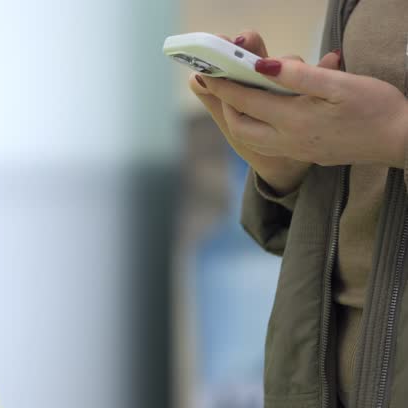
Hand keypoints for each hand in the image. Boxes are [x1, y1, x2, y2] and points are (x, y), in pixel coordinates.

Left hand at [199, 40, 407, 173]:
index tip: (206, 71)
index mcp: (292, 120)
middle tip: (222, 83)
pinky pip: (268, 142)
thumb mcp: (339, 84)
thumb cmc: (376, 108)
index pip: (245, 101)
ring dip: (240, 117)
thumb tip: (262, 65)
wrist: (401, 141)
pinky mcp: (306, 154)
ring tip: (238, 96)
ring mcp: (296, 150)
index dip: (223, 85)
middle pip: (240, 126)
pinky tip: (264, 112)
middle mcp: (287, 140)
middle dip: (226, 105)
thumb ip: (298, 75)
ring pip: (252, 138)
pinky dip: (257, 126)